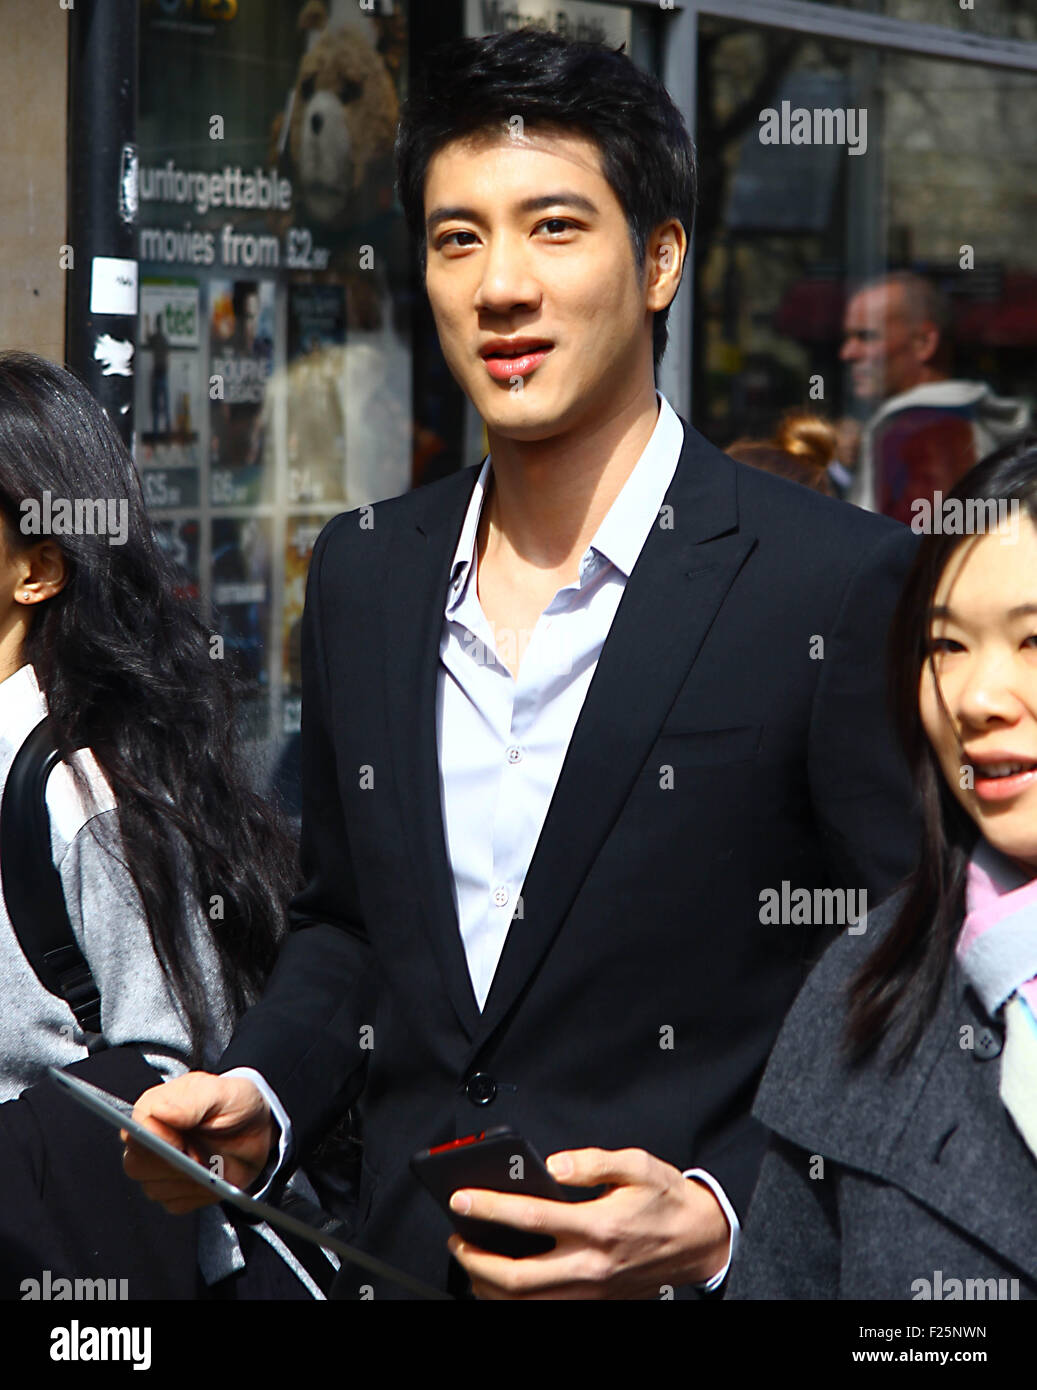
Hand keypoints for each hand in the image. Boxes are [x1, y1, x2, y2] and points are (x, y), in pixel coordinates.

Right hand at [121, 1071, 274, 1213]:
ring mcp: (159, 1167)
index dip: (157, 1141)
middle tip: (200, 1155)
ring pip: (153, 1188)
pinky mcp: (174, 1189)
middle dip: (172, 1165)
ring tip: (211, 1164)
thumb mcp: (222, 1093)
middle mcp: (152, 1138)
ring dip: (187, 1181)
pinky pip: (174, 1203)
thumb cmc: (236, 1104)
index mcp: (155, 1108)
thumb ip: (192, 1101)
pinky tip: (212, 1178)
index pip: (134, 1131)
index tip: (182, 1144)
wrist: (258, 1128)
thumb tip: (160, 1111)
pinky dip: (197, 1195)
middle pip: (136, 1165)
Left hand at [446, 1146, 730, 1299]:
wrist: (700, 1241)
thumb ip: (593, 1161)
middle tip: (456, 1237)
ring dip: (489, 1285)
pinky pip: (545, 1308)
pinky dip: (514, 1299)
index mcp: (600, 1225)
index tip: (463, 1198)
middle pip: (519, 1276)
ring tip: (469, 1260)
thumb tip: (554, 1164)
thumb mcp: (638, 1165)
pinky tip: (499, 1283)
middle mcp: (592, 1265)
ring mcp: (592, 1290)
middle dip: (476, 1259)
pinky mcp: (596, 1301)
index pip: (532, 1218)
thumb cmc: (667, 1200)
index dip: (491, 1208)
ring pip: (527, 1301)